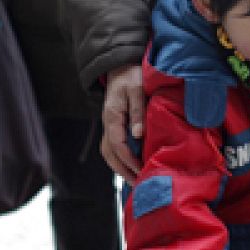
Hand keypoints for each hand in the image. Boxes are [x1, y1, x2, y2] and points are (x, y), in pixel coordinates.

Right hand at [100, 64, 145, 181]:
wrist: (120, 66)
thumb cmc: (131, 76)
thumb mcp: (137, 89)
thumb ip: (138, 111)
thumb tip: (138, 135)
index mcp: (112, 116)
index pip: (118, 144)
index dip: (129, 159)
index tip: (141, 169)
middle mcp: (108, 124)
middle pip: (109, 153)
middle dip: (122, 170)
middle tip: (137, 183)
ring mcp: (109, 125)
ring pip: (109, 152)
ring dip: (120, 167)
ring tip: (134, 179)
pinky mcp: (114, 125)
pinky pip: (113, 146)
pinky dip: (120, 159)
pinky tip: (132, 165)